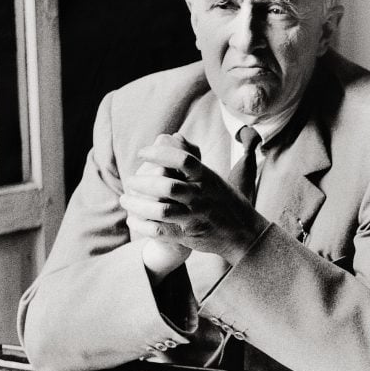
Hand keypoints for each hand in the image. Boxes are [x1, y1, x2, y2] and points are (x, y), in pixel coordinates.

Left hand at [120, 133, 261, 264]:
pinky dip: (142, 224)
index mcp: (207, 178)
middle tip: (131, 180)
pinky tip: (133, 219)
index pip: (182, 159)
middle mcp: (201, 196)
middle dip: (143, 182)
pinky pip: (159, 230)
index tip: (142, 152)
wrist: (243, 235)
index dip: (159, 153)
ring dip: (138, 204)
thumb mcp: (214, 177)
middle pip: (167, 185)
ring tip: (126, 199)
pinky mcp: (188, 235)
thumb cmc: (227, 203)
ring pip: (161, 209)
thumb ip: (193, 157)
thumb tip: (174, 136)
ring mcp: (195, 217)